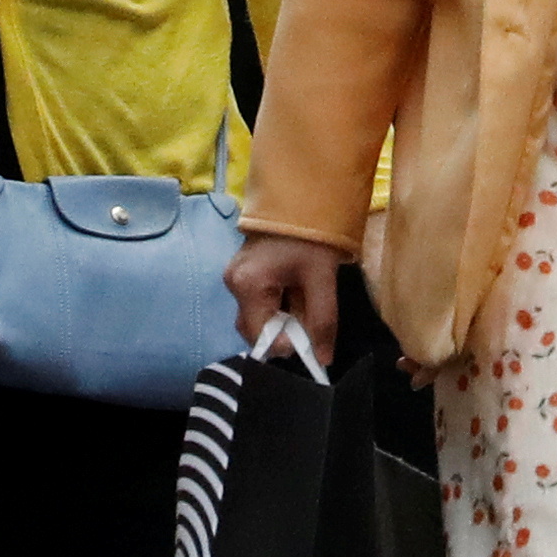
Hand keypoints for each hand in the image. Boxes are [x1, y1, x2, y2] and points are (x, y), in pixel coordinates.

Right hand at [225, 229, 349, 367]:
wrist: (299, 197)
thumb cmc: (310, 236)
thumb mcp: (322, 279)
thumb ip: (322, 321)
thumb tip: (323, 359)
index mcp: (249, 285)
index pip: (261, 337)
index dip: (288, 343)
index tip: (310, 331)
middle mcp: (233, 284)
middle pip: (255, 330)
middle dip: (283, 332)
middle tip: (307, 315)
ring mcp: (233, 277)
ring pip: (256, 318)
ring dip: (280, 319)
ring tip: (302, 298)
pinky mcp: (240, 273)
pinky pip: (255, 303)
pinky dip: (275, 306)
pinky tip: (292, 291)